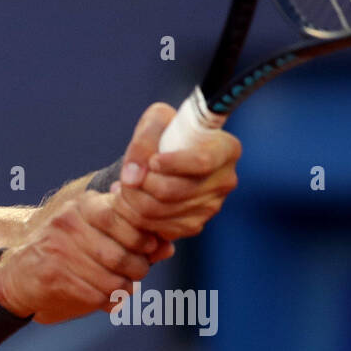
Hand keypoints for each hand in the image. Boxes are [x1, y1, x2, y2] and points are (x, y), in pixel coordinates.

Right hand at [0, 184, 165, 324]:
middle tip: (136, 271)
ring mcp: (60, 249)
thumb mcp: (94, 234)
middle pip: (124, 253)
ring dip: (123, 287)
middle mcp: (69, 222)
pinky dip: (106, 300)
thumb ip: (132, 237)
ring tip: (118, 285)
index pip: (126, 218)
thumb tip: (168, 247)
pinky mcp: (55, 275)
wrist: (16, 275)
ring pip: (114, 278)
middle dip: (138, 268)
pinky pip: (98, 295)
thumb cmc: (65, 253)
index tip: (146, 249)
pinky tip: (99, 295)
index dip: (144, 239)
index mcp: (82, 206)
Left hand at [109, 102, 240, 242]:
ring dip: (131, 199)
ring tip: (125, 184)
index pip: (202, 161)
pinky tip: (133, 199)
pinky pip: (156, 228)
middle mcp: (224, 180)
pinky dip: (136, 215)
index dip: (173, 163)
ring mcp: (211, 206)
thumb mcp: (155, 122)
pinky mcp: (194, 225)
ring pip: (158, 212)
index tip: (152, 160)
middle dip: (138, 183)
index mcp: (225, 149)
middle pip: (171, 191)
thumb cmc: (165, 132)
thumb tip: (132, 177)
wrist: (166, 154)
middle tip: (126, 174)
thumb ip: (143, 141)